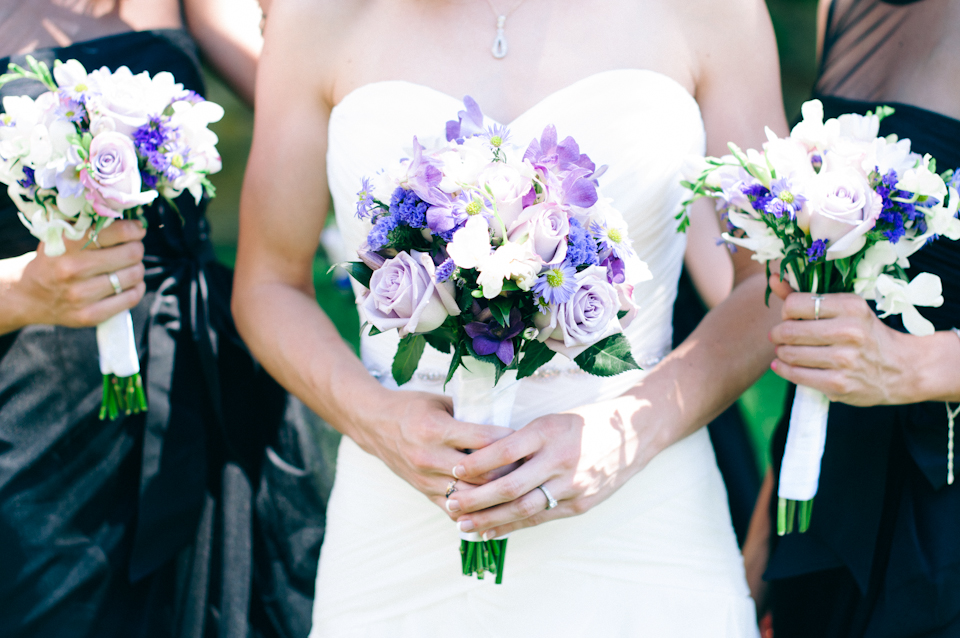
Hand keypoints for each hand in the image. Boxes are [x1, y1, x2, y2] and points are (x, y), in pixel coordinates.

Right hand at [9, 220, 145, 330]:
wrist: (29, 295)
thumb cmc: (54, 259)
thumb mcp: (62, 236)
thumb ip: (89, 225)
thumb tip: (128, 217)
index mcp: (67, 243)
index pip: (119, 231)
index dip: (134, 229)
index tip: (136, 230)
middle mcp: (73, 269)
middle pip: (132, 253)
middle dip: (136, 248)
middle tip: (132, 248)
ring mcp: (81, 294)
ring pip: (134, 275)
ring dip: (137, 268)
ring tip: (128, 266)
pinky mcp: (89, 315)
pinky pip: (131, 298)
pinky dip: (137, 288)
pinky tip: (129, 283)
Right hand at [352, 388, 514, 511]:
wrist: (374, 423)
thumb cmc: (411, 407)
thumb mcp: (441, 402)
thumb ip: (470, 416)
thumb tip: (505, 427)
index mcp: (436, 429)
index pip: (483, 440)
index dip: (510, 442)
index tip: (527, 440)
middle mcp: (429, 457)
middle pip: (480, 475)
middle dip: (508, 473)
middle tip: (529, 469)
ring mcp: (425, 478)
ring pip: (469, 497)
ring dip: (494, 496)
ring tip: (516, 491)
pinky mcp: (422, 492)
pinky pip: (453, 510)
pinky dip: (474, 512)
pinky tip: (494, 509)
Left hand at [443, 397, 644, 538]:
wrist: (634, 433)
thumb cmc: (585, 423)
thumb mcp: (551, 421)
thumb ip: (522, 442)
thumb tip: (481, 462)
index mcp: (549, 431)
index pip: (505, 450)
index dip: (478, 463)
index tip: (454, 469)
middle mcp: (560, 459)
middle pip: (511, 485)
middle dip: (476, 499)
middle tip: (450, 504)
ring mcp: (572, 485)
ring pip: (524, 508)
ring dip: (491, 519)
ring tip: (464, 524)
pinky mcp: (580, 504)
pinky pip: (541, 518)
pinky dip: (513, 526)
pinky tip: (492, 530)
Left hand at [769, 290, 912, 404]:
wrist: (902, 369)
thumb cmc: (865, 334)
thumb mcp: (845, 309)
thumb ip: (806, 296)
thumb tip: (772, 278)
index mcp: (851, 307)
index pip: (795, 304)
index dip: (786, 311)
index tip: (791, 317)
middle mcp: (849, 331)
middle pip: (789, 330)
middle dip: (779, 334)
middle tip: (781, 336)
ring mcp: (844, 360)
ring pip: (789, 354)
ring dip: (781, 352)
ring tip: (785, 350)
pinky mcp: (838, 384)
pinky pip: (795, 375)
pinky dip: (783, 369)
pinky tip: (783, 365)